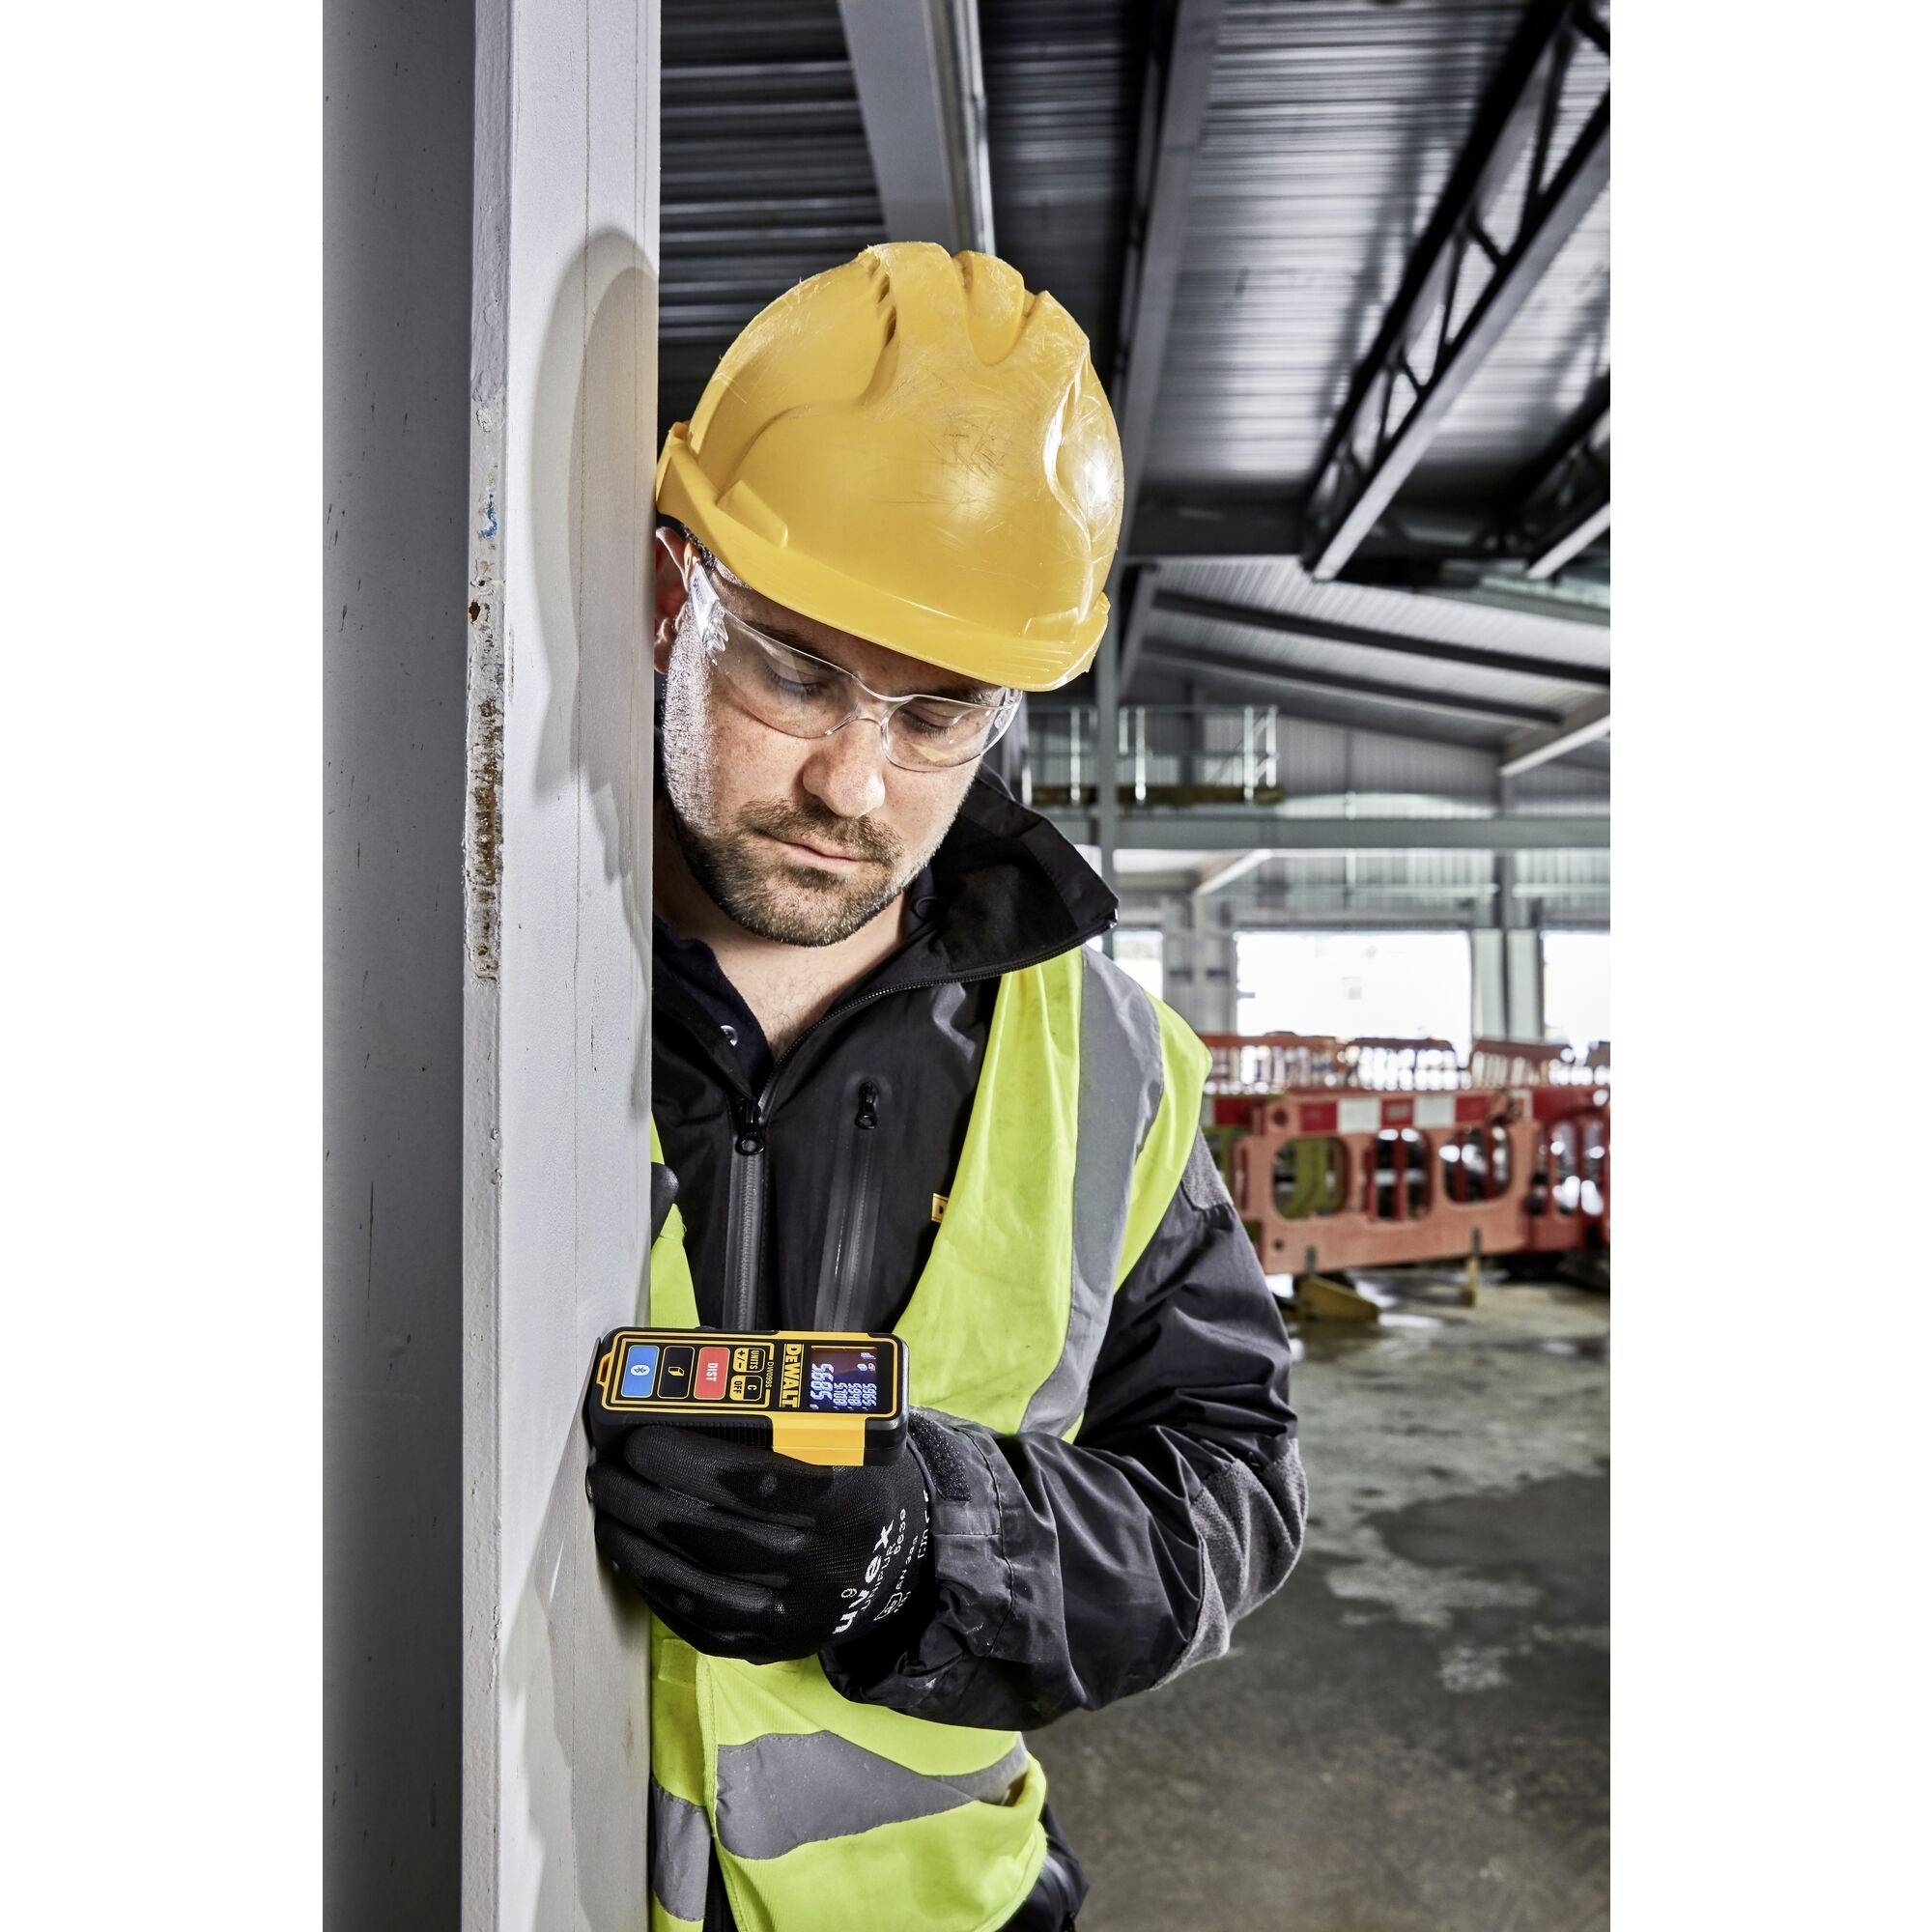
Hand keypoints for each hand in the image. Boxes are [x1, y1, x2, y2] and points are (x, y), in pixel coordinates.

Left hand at [588, 1423, 930, 1663]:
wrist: (898, 1563)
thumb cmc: (857, 1481)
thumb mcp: (847, 1438)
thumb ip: (782, 1411)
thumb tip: (694, 1373)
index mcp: (850, 1499)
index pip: (758, 1481)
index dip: (690, 1462)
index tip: (641, 1440)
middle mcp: (827, 1564)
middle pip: (717, 1535)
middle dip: (646, 1501)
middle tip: (606, 1470)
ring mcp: (800, 1613)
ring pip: (701, 1587)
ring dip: (638, 1547)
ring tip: (608, 1509)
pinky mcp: (776, 1645)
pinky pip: (702, 1624)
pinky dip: (657, 1588)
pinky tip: (631, 1555)